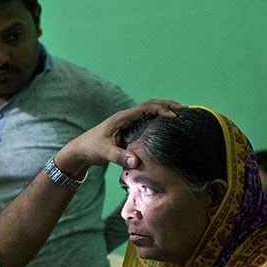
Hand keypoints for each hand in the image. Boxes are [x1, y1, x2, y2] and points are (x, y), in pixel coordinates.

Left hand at [55, 99, 184, 177]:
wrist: (80, 151)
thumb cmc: (90, 149)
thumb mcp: (104, 153)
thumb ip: (120, 157)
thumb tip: (137, 161)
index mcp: (122, 117)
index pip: (146, 107)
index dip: (161, 110)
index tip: (174, 117)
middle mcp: (127, 117)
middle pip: (151, 105)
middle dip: (168, 105)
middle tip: (186, 110)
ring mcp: (128, 122)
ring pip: (150, 112)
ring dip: (165, 111)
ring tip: (182, 115)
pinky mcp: (129, 130)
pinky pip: (147, 121)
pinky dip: (159, 121)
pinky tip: (169, 127)